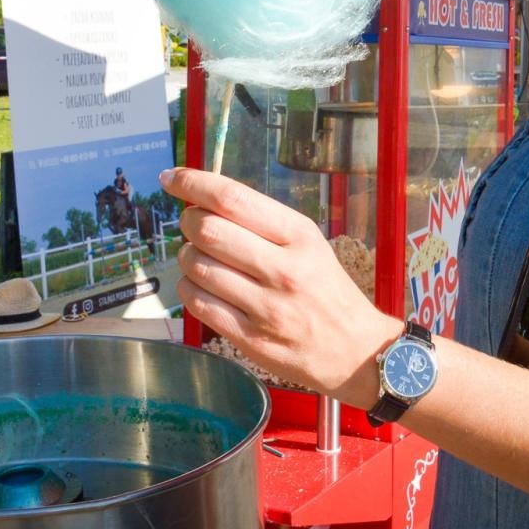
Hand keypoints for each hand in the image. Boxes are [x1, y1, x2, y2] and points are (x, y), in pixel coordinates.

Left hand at [163, 168, 400, 406]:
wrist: (356, 351)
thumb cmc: (327, 291)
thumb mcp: (310, 245)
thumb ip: (263, 223)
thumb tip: (205, 200)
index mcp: (299, 236)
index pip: (233, 198)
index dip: (193, 183)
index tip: (173, 178)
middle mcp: (283, 269)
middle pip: (208, 230)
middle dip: (188, 221)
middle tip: (191, 223)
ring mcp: (266, 307)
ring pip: (198, 266)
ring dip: (187, 256)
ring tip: (199, 256)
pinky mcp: (251, 338)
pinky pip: (198, 303)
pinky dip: (188, 287)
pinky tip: (200, 284)